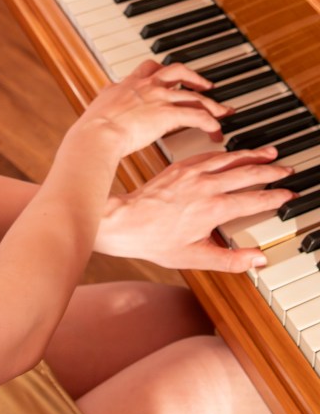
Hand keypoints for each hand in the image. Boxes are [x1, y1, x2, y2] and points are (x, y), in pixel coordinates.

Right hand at [73, 60, 227, 158]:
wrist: (98, 134)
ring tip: (222, 113)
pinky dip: (211, 124)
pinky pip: (198, 117)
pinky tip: (216, 131)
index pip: (150, 67)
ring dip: (212, 105)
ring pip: (194, 96)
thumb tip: (105, 95)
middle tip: (205, 85)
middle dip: (194, 77)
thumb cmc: (95, 126)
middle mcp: (147, 87)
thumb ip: (107, 97)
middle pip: (178, 71)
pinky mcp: (169, 115)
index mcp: (129, 84)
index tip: (171, 76)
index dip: (163, 70)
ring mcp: (159, 99)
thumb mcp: (99, 103)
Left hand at [94, 146, 293, 270]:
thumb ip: (230, 261)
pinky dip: (225, 153)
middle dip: (271, 171)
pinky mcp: (178, 167)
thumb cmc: (154, 240)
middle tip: (286, 170)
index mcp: (214, 209)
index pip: (256, 199)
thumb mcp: (195, 258)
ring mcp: (191, 173)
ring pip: (229, 159)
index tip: (289, 195)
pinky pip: (208, 155)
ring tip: (269, 152)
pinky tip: (232, 153)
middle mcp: (206, 187)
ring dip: (252, 155)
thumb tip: (257, 260)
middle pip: (248, 173)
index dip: (277, 197)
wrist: (123, 221)